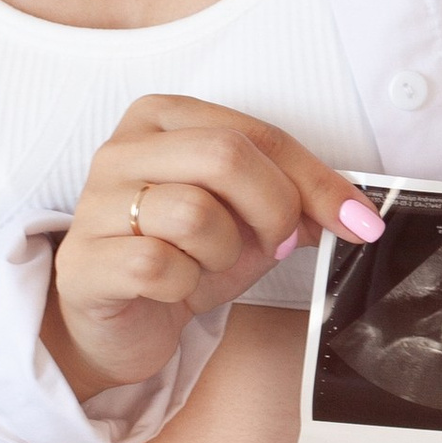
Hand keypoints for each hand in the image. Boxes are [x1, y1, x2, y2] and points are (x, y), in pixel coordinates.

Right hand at [45, 96, 382, 401]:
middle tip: (274, 244)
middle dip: (273, 210)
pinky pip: (159, 265)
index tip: (357, 219)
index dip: (316, 180)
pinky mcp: (84, 261)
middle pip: (225, 156)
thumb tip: (351, 210)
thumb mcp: (247, 223)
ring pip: (194, 212)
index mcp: (162, 119)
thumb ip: (294, 204)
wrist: (118, 323)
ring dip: (223, 253)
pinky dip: (184, 285)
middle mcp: (122, 150)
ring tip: (206, 264)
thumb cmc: (179, 258)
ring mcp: (96, 204)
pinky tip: (173, 288)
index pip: (257, 133)